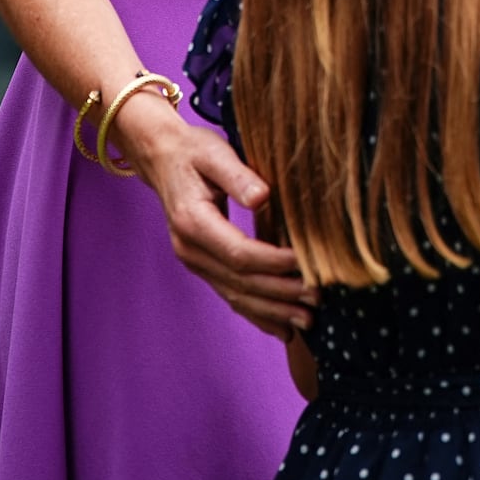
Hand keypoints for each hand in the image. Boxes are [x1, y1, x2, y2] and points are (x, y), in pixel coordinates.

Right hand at [117, 93, 318, 340]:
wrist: (162, 158)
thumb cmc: (193, 152)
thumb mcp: (215, 153)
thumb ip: (238, 175)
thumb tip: (263, 197)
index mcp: (193, 222)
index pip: (238, 253)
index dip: (273, 262)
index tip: (304, 263)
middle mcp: (190, 250)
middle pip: (239, 282)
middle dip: (280, 294)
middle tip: (316, 298)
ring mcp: (194, 262)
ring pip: (236, 296)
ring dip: (272, 312)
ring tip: (307, 321)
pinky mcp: (203, 266)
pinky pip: (230, 296)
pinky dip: (257, 314)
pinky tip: (282, 327)